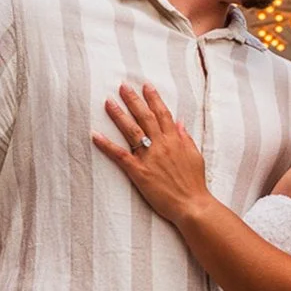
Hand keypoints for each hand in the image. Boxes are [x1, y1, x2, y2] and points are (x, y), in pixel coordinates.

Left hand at [93, 83, 210, 225]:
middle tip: (122, 86)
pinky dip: (106, 144)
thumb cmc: (195, 183)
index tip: (146, 86)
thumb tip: (180, 122)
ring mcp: (149, 157)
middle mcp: (162, 144)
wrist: (192, 204)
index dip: (154, 98)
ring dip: (119, 115)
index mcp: (175, 140)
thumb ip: (185, 138)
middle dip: (133, 100)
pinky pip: (120, 155)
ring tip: (108, 102)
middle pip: (145, 117)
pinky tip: (95, 134)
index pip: (162, 113)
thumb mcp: (195, 156)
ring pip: (132, 130)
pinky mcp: (139, 172)